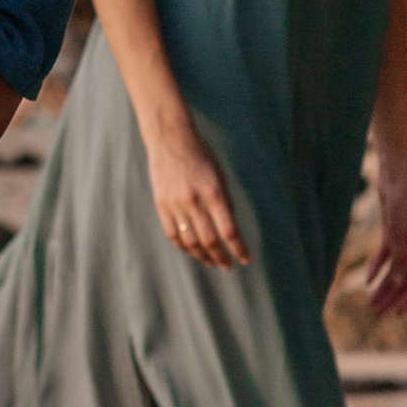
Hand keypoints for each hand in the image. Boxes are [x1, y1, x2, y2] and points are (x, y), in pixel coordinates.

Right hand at [150, 125, 248, 270]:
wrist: (170, 140)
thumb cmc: (201, 156)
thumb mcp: (220, 176)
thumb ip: (225, 203)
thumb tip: (229, 231)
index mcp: (213, 192)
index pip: (229, 230)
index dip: (238, 248)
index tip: (245, 259)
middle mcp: (194, 201)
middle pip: (210, 240)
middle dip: (221, 257)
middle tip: (228, 267)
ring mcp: (175, 204)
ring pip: (190, 241)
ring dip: (202, 256)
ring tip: (211, 263)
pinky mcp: (161, 205)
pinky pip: (172, 234)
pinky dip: (183, 246)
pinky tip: (192, 251)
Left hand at [362, 190, 406, 314]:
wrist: (398, 176)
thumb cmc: (403, 203)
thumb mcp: (399, 233)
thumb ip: (399, 259)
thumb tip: (397, 284)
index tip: (397, 314)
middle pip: (405, 280)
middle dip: (392, 298)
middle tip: (377, 313)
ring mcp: (404, 240)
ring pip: (394, 270)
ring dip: (383, 286)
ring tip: (371, 302)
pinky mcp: (392, 232)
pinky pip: (386, 256)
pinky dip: (377, 268)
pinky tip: (367, 280)